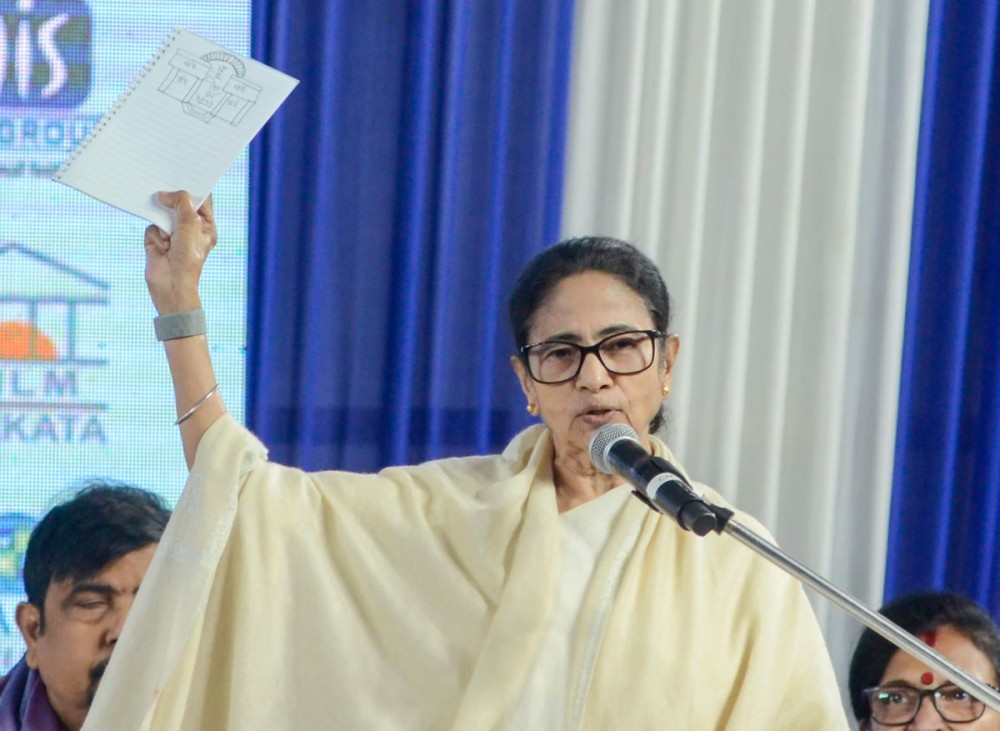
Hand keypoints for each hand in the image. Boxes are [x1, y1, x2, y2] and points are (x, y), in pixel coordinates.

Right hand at [144, 191, 216, 313]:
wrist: (171, 283)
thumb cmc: (189, 257)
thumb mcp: (190, 224)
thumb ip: (181, 204)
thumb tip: (165, 194)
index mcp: (206, 226)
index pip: (202, 202)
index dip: (195, 188)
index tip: (188, 172)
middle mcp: (189, 229)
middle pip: (180, 204)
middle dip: (173, 197)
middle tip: (166, 179)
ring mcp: (172, 234)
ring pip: (163, 213)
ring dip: (163, 217)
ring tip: (163, 216)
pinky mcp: (156, 240)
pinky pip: (151, 225)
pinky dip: (154, 232)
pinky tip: (160, 243)